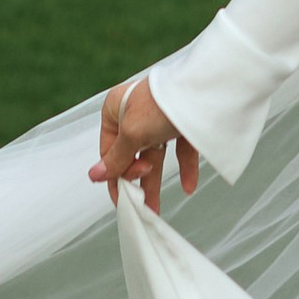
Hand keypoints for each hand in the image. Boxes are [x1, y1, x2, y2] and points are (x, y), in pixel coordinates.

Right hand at [93, 74, 199, 209]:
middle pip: (132, 155)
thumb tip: (94, 175)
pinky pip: (180, 150)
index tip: (122, 197)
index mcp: (116, 109)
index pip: (109, 150)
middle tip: (141, 205)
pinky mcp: (182, 123)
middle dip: (137, 182)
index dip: (115, 175)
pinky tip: (187, 186)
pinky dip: (184, 168)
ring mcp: (160, 118)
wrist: (204, 89)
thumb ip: (116, 158)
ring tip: (156, 208)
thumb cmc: (161, 104)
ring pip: (155, 156)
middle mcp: (136, 113)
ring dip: (156, 181)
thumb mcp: (132, 134)